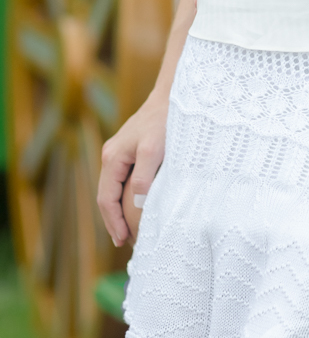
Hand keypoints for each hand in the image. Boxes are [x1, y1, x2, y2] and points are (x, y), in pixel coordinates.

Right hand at [97, 92, 168, 246]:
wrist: (173, 94)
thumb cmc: (164, 121)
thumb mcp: (153, 150)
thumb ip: (142, 177)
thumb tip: (135, 205)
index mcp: (112, 158)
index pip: (106, 200)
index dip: (113, 223)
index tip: (124, 241)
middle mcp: (112, 155)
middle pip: (107, 197)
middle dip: (115, 221)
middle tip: (128, 243)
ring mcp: (120, 152)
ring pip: (115, 189)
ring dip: (121, 211)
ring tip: (133, 231)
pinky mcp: (132, 150)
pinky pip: (124, 180)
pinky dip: (128, 197)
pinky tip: (140, 206)